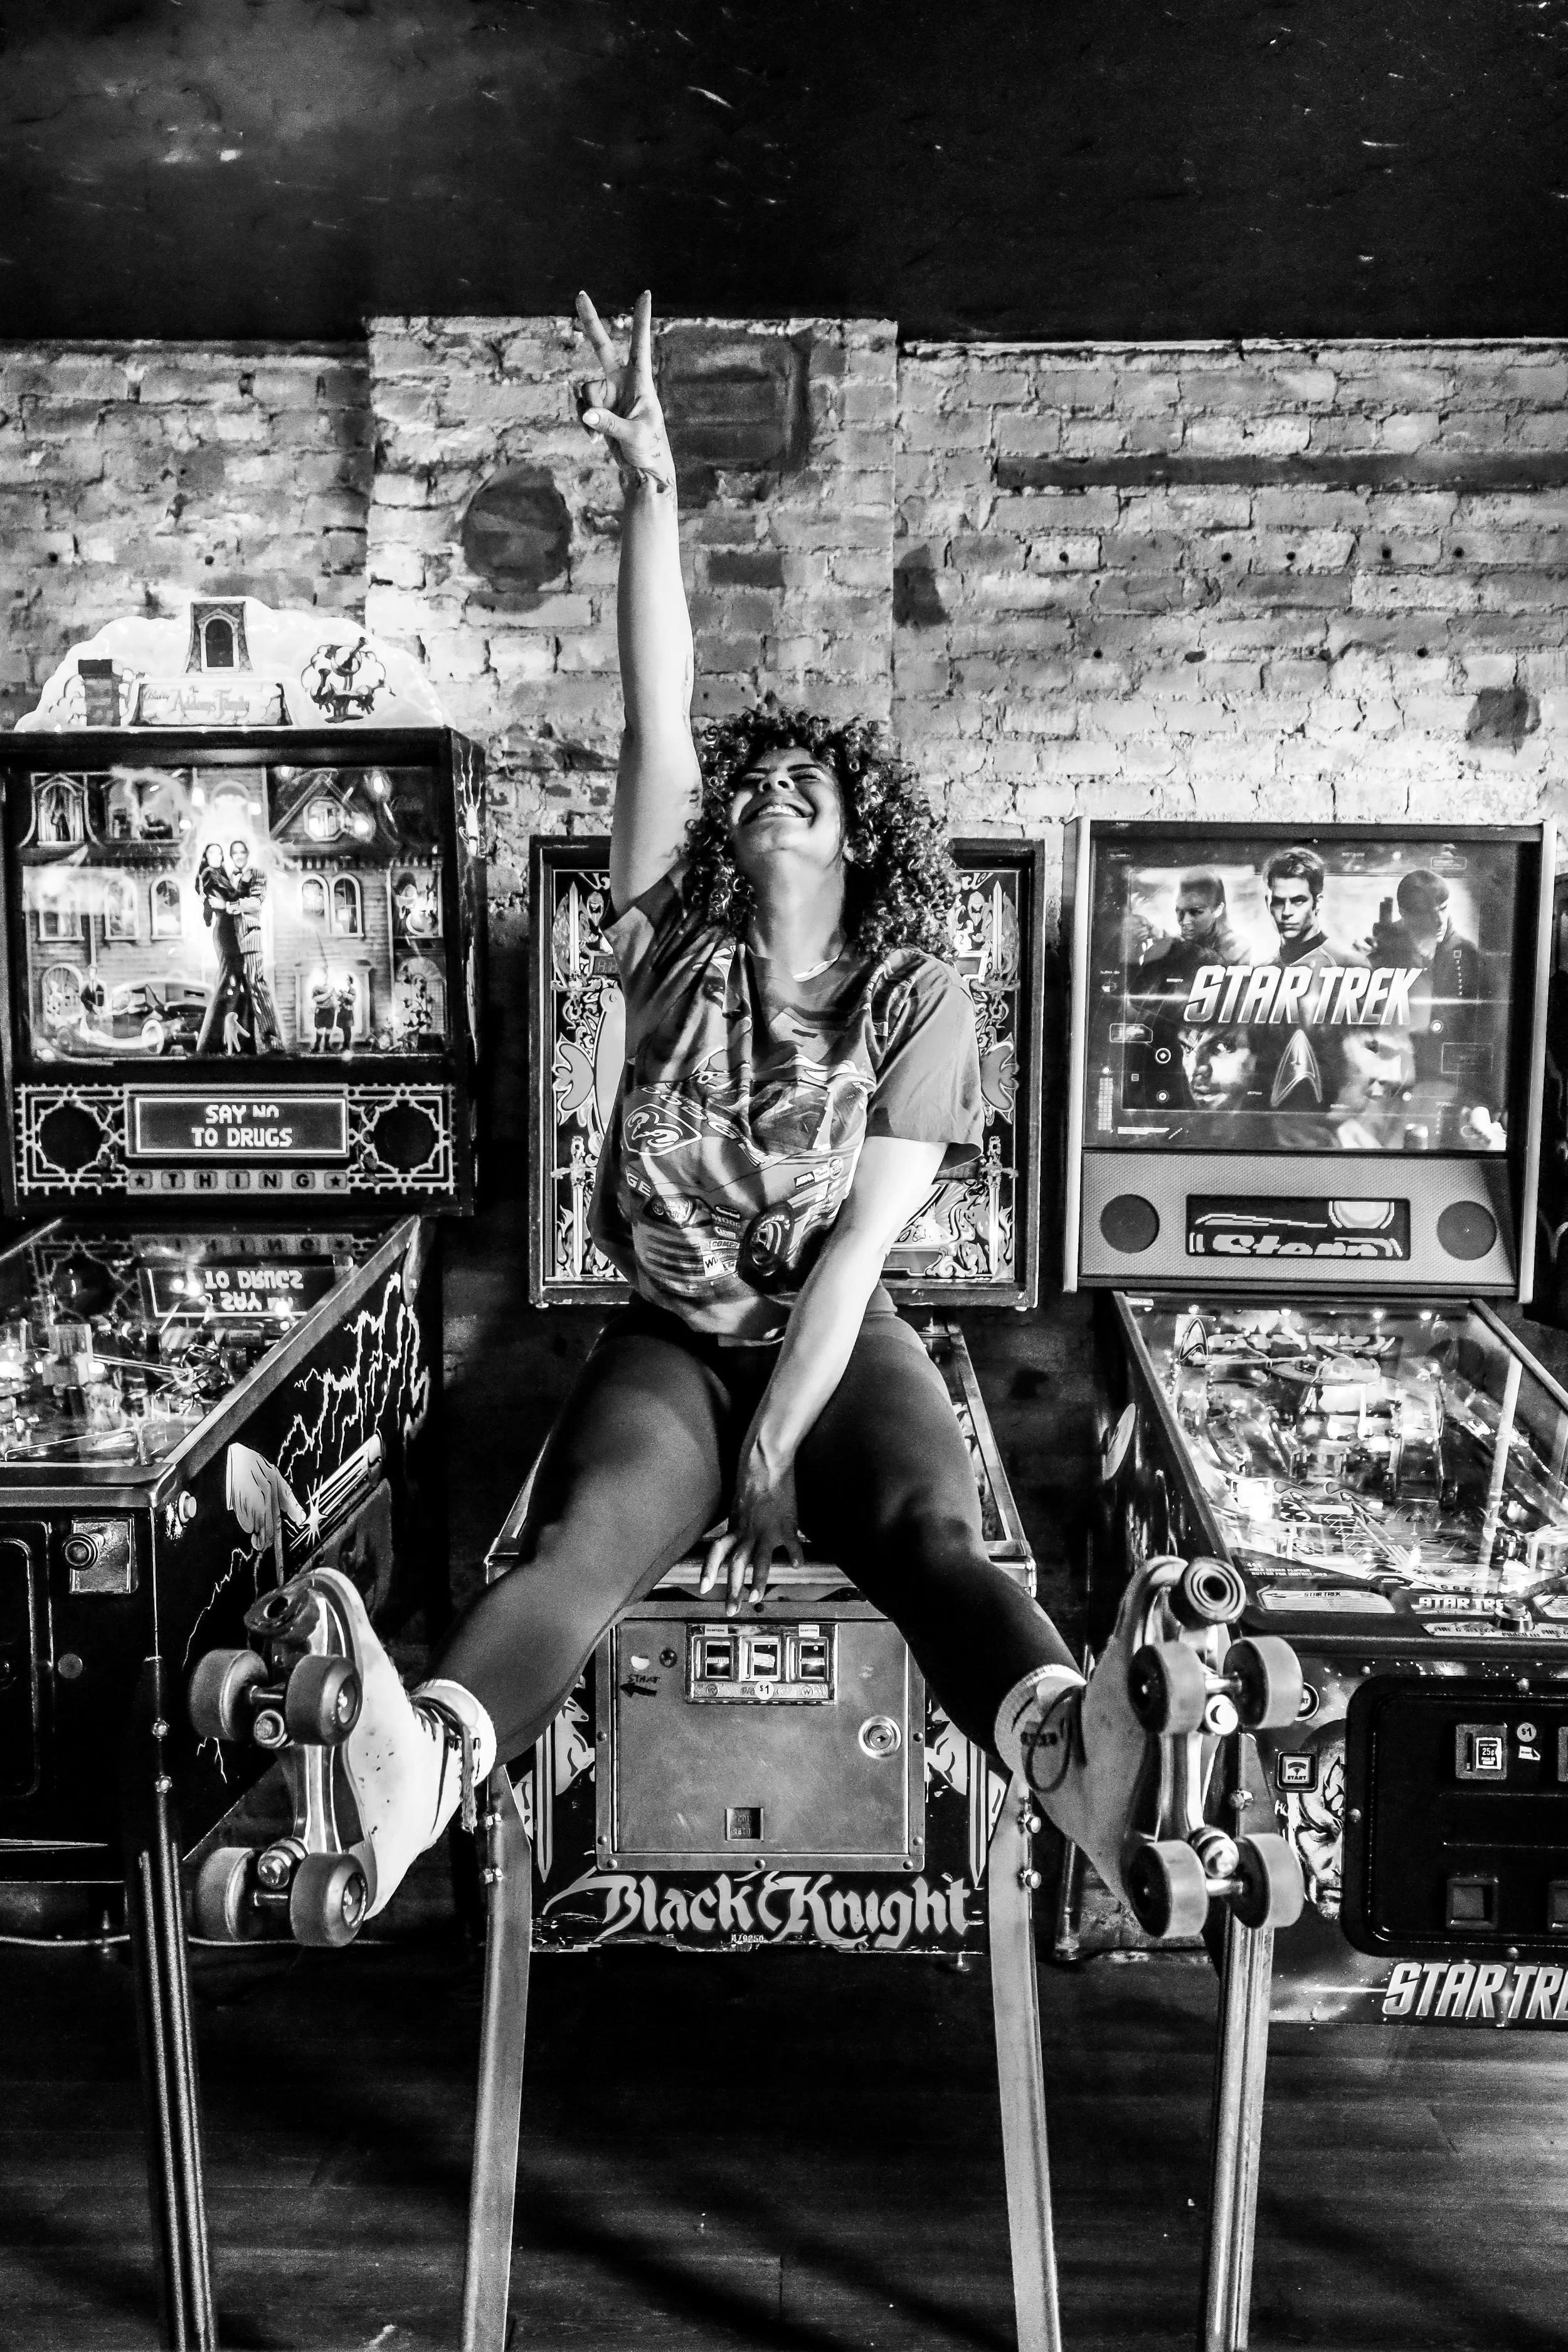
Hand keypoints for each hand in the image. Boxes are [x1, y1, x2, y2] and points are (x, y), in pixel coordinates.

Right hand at [575, 288, 674, 492]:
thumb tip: (587, 413)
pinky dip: (584, 421)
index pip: (640, 345)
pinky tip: (593, 438)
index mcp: (640, 381)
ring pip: (585, 389)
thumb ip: (610, 423)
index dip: (641, 319)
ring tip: (598, 432)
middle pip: (602, 346)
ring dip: (588, 411)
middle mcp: (622, 381)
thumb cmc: (647, 449)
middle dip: (590, 321)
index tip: (646, 293)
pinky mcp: (597, 407)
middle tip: (579, 294)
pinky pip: (581, 405)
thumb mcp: (633, 436)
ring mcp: (607, 393)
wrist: (641, 467)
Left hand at [699, 1445, 802, 1616]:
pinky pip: (791, 1542)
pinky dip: (795, 1554)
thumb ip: (739, 1521)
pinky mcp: (786, 1523)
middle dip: (732, 1589)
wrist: (765, 1460)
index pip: (717, 1552)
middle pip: (737, 1565)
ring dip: (757, 1581)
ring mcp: (767, 1529)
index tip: (704, 1588)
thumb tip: (737, 1532)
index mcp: (736, 1526)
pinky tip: (797, 1564)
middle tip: (730, 1611)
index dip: (709, 1571)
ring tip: (756, 1598)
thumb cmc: (751, 1477)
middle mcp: (748, 1531)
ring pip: (760, 1560)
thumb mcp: (739, 1503)